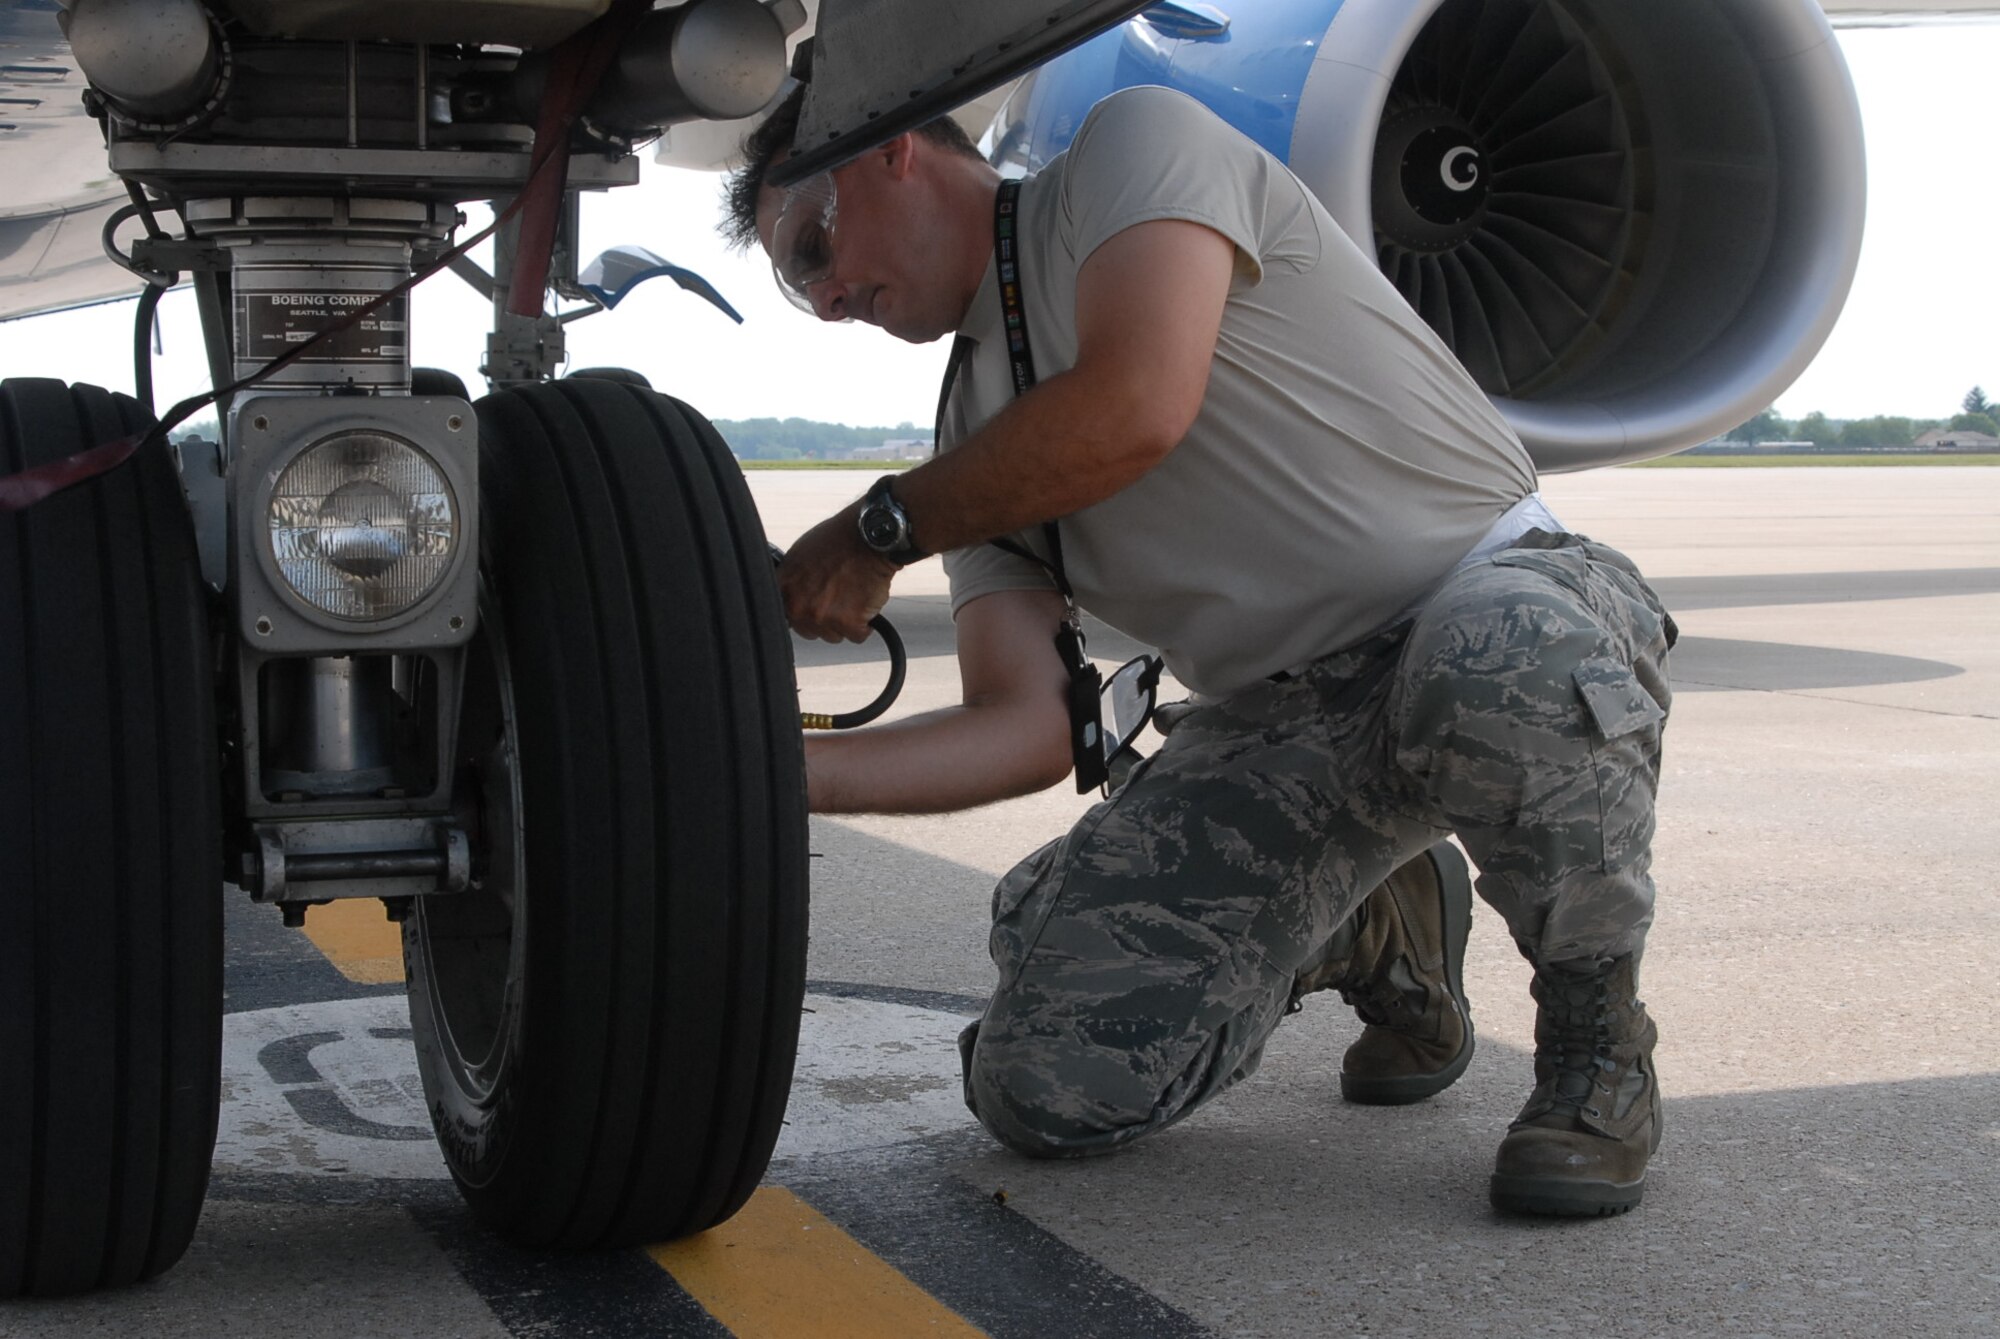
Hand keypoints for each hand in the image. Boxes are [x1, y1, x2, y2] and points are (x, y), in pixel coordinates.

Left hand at [778, 502, 896, 641]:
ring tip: (852, 594)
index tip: (809, 608)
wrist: (868, 537)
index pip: (784, 617)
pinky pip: (857, 636)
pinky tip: (865, 600)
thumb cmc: (839, 540)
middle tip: (838, 595)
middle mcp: (798, 606)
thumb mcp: (800, 555)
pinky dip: (865, 623)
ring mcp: (822, 616)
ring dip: (845, 621)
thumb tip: (790, 596)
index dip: (800, 613)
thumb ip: (791, 581)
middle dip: (824, 619)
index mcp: (783, 588)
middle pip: (809, 631)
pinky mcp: (848, 623)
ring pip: (834, 635)